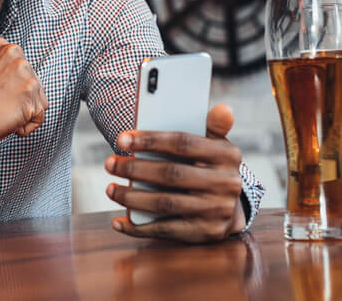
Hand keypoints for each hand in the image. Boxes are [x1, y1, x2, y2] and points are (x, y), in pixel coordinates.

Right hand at [0, 37, 47, 162]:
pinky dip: (24, 126)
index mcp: (3, 46)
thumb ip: (0, 66)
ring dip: (23, 113)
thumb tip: (13, 76)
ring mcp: (25, 75)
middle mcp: (16, 55)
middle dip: (20, 99)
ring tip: (0, 111)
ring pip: (39, 101)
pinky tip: (5, 121)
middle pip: (35, 85)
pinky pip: (39, 118)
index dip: (11, 87)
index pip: (24, 70)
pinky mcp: (30, 97)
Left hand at [103, 104, 245, 243]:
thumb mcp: (215, 144)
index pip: (182, 143)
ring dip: (132, 197)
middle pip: (171, 174)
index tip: (121, 140)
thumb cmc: (211, 165)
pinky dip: (138, 228)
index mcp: (227, 155)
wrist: (232, 206)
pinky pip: (166, 231)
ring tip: (110, 189)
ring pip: (165, 204)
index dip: (149, 140)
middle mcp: (226, 184)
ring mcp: (217, 211)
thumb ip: (213, 125)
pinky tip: (118, 221)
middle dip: (135, 169)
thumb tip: (223, 108)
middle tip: (110, 164)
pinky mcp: (206, 233)